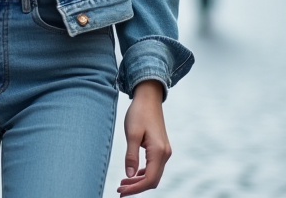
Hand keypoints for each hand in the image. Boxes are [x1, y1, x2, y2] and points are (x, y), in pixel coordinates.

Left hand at [118, 80, 170, 195]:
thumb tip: (129, 176)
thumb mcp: (132, 134)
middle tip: (119, 190)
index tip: (121, 192)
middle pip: (152, 180)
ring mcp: (164, 151)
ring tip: (123, 184)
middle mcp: (165, 153)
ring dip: (139, 181)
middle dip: (136, 187)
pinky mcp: (161, 148)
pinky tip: (132, 174)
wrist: (149, 98)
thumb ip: (131, 156)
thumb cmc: (139, 113)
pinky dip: (143, 173)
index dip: (135, 189)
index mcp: (159, 151)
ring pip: (153, 174)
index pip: (149, 179)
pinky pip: (154, 167)